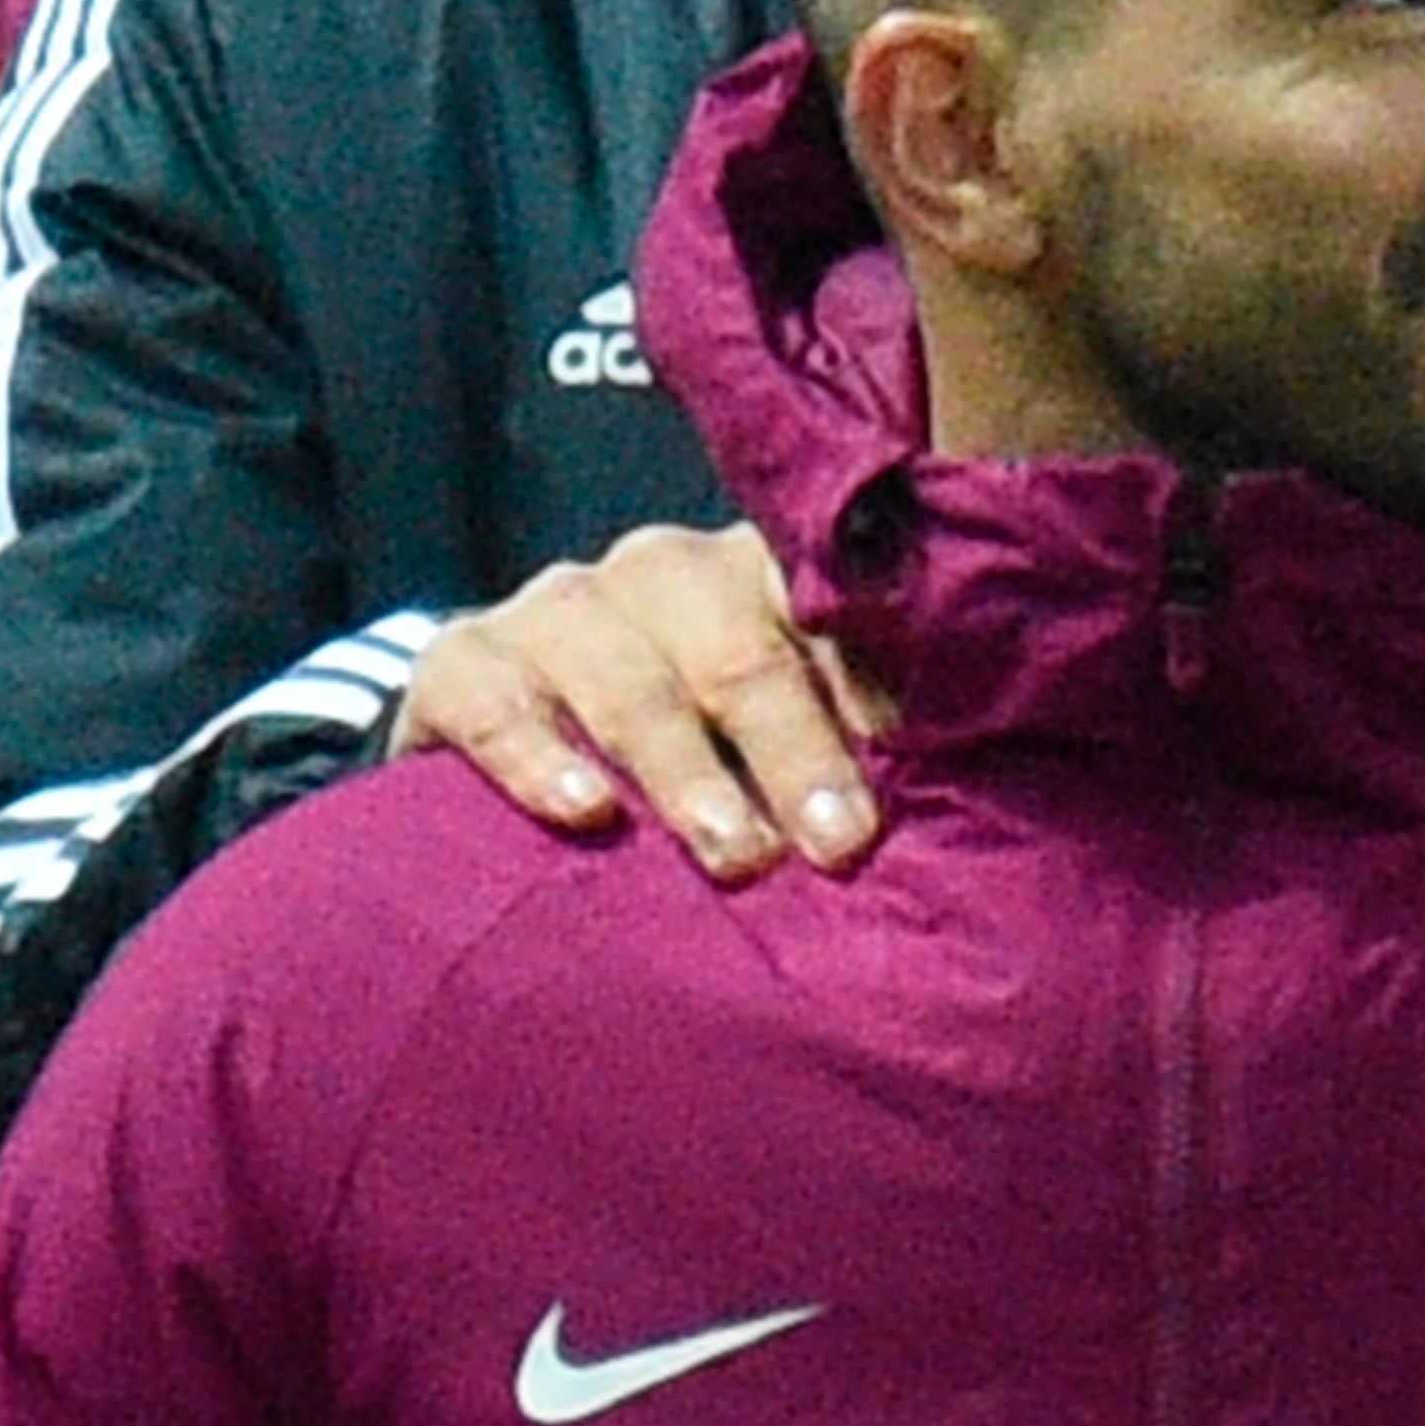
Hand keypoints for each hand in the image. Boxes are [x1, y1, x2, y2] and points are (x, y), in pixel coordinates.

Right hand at [387, 520, 889, 882]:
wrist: (517, 768)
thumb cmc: (703, 770)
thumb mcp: (779, 753)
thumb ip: (856, 756)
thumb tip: (967, 820)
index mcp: (765, 575)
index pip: (832, 603)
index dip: (874, 683)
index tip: (916, 766)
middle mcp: (664, 571)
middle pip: (736, 639)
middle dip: (791, 744)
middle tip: (838, 842)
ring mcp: (558, 609)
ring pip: (624, 669)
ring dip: (684, 767)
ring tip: (734, 855)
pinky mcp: (457, 662)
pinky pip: (492, 695)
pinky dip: (537, 754)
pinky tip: (582, 812)